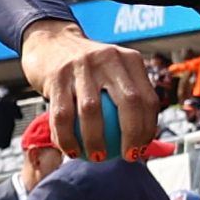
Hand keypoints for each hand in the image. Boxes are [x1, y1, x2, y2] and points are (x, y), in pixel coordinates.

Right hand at [18, 18, 165, 163]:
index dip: (149, 128)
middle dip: (132, 134)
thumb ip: (128, 98)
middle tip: (128, 156)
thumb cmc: (88, 69)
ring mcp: (82, 66)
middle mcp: (109, 59)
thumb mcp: (113, 72)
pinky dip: (67, 137)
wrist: (51, 41)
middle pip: (128, 102)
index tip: (142, 148)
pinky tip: (71, 152)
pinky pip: (62, 114)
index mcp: (129, 60)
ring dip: (96, 140)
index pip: (147, 98)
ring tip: (97, 157)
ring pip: (92, 110)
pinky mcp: (57, 75)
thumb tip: (145, 142)